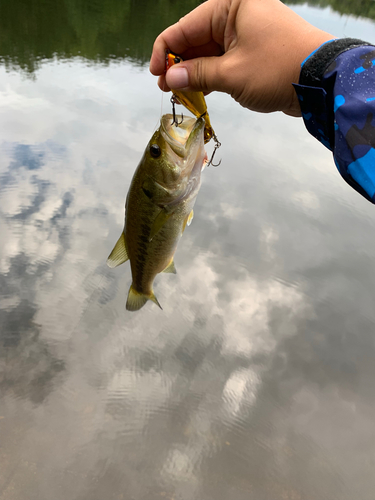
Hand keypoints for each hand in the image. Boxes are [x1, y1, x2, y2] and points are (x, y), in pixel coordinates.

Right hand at [149, 0, 333, 116]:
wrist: (320, 80)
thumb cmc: (276, 69)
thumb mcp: (231, 74)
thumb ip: (197, 75)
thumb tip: (170, 79)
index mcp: (228, 6)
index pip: (183, 28)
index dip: (164, 52)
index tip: (155, 76)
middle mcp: (235, 14)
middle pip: (194, 39)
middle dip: (179, 65)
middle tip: (166, 89)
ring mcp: (245, 32)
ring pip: (208, 52)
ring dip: (194, 73)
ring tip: (179, 94)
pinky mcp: (252, 50)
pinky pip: (223, 60)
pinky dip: (210, 75)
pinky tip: (198, 91)